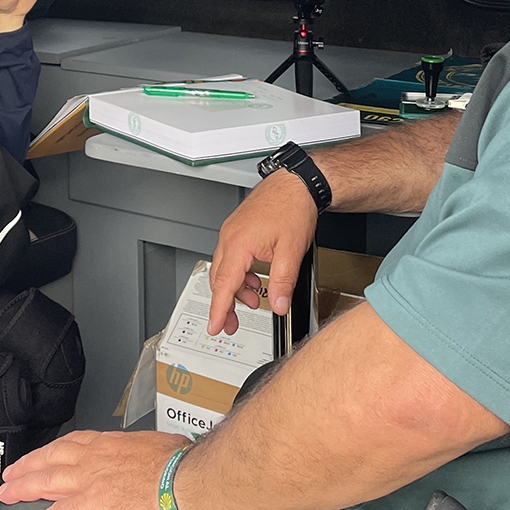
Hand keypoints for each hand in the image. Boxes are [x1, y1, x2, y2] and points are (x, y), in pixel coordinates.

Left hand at [0, 429, 189, 509]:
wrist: (191, 482)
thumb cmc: (187, 467)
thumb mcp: (163, 449)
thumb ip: (149, 456)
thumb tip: (158, 459)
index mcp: (113, 444)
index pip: (75, 444)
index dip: (54, 450)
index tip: (44, 454)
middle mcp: (95, 458)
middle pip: (51, 460)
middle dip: (29, 466)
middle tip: (12, 474)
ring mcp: (90, 481)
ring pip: (45, 483)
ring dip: (22, 489)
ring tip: (6, 496)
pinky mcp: (92, 507)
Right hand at [207, 170, 316, 332]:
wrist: (295, 183)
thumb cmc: (292, 207)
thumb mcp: (291, 251)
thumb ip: (282, 282)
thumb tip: (277, 304)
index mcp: (238, 244)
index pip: (224, 285)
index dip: (218, 310)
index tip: (214, 326)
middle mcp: (229, 238)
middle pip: (219, 279)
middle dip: (224, 304)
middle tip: (230, 324)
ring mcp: (231, 232)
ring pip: (225, 268)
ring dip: (235, 288)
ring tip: (252, 300)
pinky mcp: (237, 229)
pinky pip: (231, 257)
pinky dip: (239, 273)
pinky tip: (254, 279)